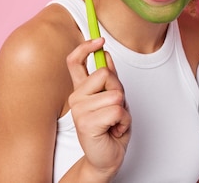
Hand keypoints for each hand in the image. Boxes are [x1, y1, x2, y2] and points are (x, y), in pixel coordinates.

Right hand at [66, 38, 130, 178]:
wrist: (107, 158)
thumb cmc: (111, 128)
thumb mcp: (113, 99)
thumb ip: (109, 79)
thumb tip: (107, 55)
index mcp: (81, 89)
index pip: (75, 61)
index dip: (86, 47)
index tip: (100, 40)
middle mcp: (77, 97)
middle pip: (105, 73)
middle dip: (119, 89)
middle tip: (116, 107)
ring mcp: (79, 110)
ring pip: (114, 94)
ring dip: (123, 109)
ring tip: (114, 121)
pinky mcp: (86, 123)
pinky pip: (117, 110)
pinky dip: (123, 121)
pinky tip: (114, 130)